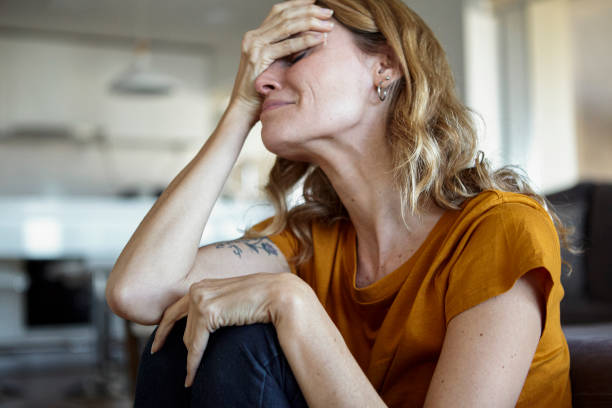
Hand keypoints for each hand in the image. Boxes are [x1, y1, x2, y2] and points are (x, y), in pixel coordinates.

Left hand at [150, 272, 300, 387]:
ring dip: (190, 358)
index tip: (157, 343)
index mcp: (203, 284)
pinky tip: (192, 375)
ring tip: (190, 376)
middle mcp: (198, 288)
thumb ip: (218, 304)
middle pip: (180, 325)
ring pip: (188, 338)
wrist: (280, 295)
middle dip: (174, 344)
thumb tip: (207, 322)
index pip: (175, 308)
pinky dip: (193, 362)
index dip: (164, 327)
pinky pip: (196, 345)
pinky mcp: (208, 312)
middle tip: (163, 358)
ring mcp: (201, 299)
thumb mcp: (233, 299)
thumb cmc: (262, 299)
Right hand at [229, 0, 334, 124]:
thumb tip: (309, 39)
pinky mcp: (258, 58)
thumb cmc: (260, 91)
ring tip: (328, 25)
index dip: (298, 4)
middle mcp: (253, 37)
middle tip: (329, 12)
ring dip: (310, 23)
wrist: (243, 108)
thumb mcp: (274, 64)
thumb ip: (285, 51)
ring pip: (287, 26)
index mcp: (255, 35)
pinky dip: (305, 41)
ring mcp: (254, 46)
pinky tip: (320, 39)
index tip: (316, 1)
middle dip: (309, 11)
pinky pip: (286, 46)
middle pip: (284, 15)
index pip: (279, 11)